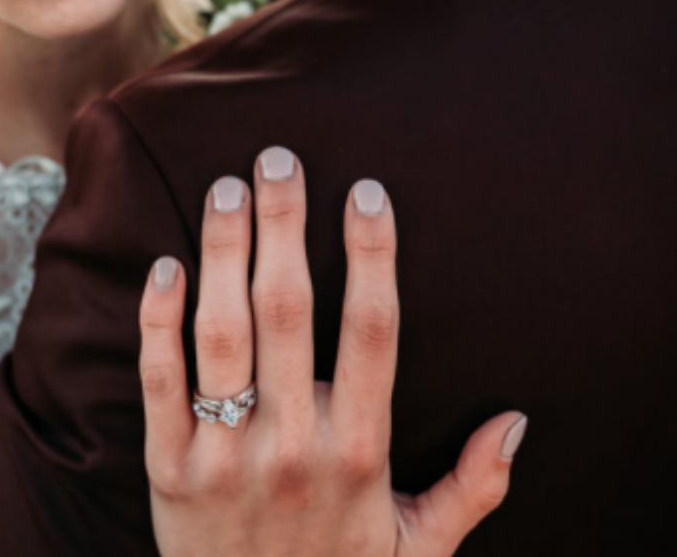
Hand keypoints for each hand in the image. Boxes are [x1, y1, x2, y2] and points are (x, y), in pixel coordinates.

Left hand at [139, 148, 526, 556]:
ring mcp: (226, 455)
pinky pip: (160, 382)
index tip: (366, 192)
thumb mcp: (421, 550)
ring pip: (223, 332)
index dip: (372, 255)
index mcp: (361, 452)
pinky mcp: (169, 470)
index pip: (374, 331)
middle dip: (285, 225)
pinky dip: (158, 321)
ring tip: (227, 188)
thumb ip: (472, 489)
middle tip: (279, 159)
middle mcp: (295, 446)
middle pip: (291, 311)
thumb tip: (518, 421)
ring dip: (225, 252)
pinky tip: (166, 264)